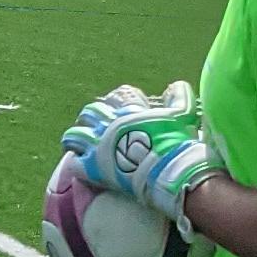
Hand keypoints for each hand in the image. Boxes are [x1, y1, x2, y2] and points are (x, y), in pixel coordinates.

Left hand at [60, 80, 221, 225]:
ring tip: (77, 143)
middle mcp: (109, 124)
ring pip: (75, 135)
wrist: (168, 171)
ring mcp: (98, 145)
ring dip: (75, 138)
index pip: (113, 98)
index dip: (114, 102)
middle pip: (90, 113)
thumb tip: (175, 85)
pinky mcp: (92, 167)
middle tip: (94, 126)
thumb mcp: (183, 114)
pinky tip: (79, 164)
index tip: (116, 109)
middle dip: (91, 117)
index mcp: (127, 111)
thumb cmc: (175, 142)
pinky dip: (75, 162)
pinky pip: (74, 162)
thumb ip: (179, 96)